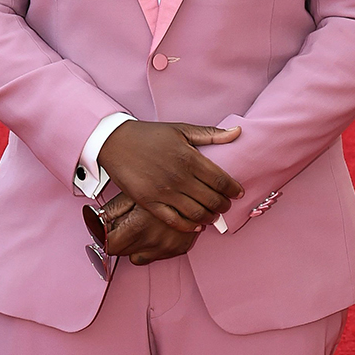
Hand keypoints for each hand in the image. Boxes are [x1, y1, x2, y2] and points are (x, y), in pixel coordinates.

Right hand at [98, 121, 242, 232]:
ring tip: (213, 216)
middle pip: (212, 199)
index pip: (220, 180)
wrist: (115, 142)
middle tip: (226, 205)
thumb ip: (211, 134)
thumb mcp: (181, 129)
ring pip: (196, 213)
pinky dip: (189, 226)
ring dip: (210, 217)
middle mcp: (179, 177)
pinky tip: (196, 224)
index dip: (233, 189)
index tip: (238, 192)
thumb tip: (238, 132)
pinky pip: (174, 220)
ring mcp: (164, 192)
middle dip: (224, 205)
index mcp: (189, 158)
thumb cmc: (149, 135)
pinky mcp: (150, 203)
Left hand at [100, 193, 200, 265]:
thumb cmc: (162, 184)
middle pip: (122, 253)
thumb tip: (96, 220)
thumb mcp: (133, 193)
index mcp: (137, 228)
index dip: (102, 239)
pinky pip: (156, 255)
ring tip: (140, 227)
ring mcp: (166, 248)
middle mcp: (152, 242)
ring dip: (135, 245)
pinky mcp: (179, 249)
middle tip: (122, 224)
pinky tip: (154, 230)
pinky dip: (152, 246)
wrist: (199, 188)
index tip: (101, 234)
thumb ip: (112, 210)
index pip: (109, 247)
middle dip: (119, 240)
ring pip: (137, 258)